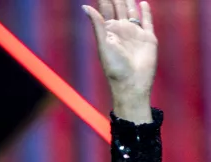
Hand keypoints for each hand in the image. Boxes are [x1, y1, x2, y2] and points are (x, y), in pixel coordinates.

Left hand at [83, 0, 157, 121]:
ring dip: (129, 2)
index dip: (104, 0)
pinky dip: (145, 12)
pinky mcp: (148, 38)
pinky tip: (142, 4)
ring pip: (132, 13)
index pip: (105, 11)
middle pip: (119, 9)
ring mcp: (135, 34)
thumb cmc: (114, 67)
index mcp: (108, 32)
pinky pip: (147, 22)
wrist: (132, 82)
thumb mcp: (103, 43)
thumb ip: (97, 24)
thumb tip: (85, 6)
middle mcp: (121, 31)